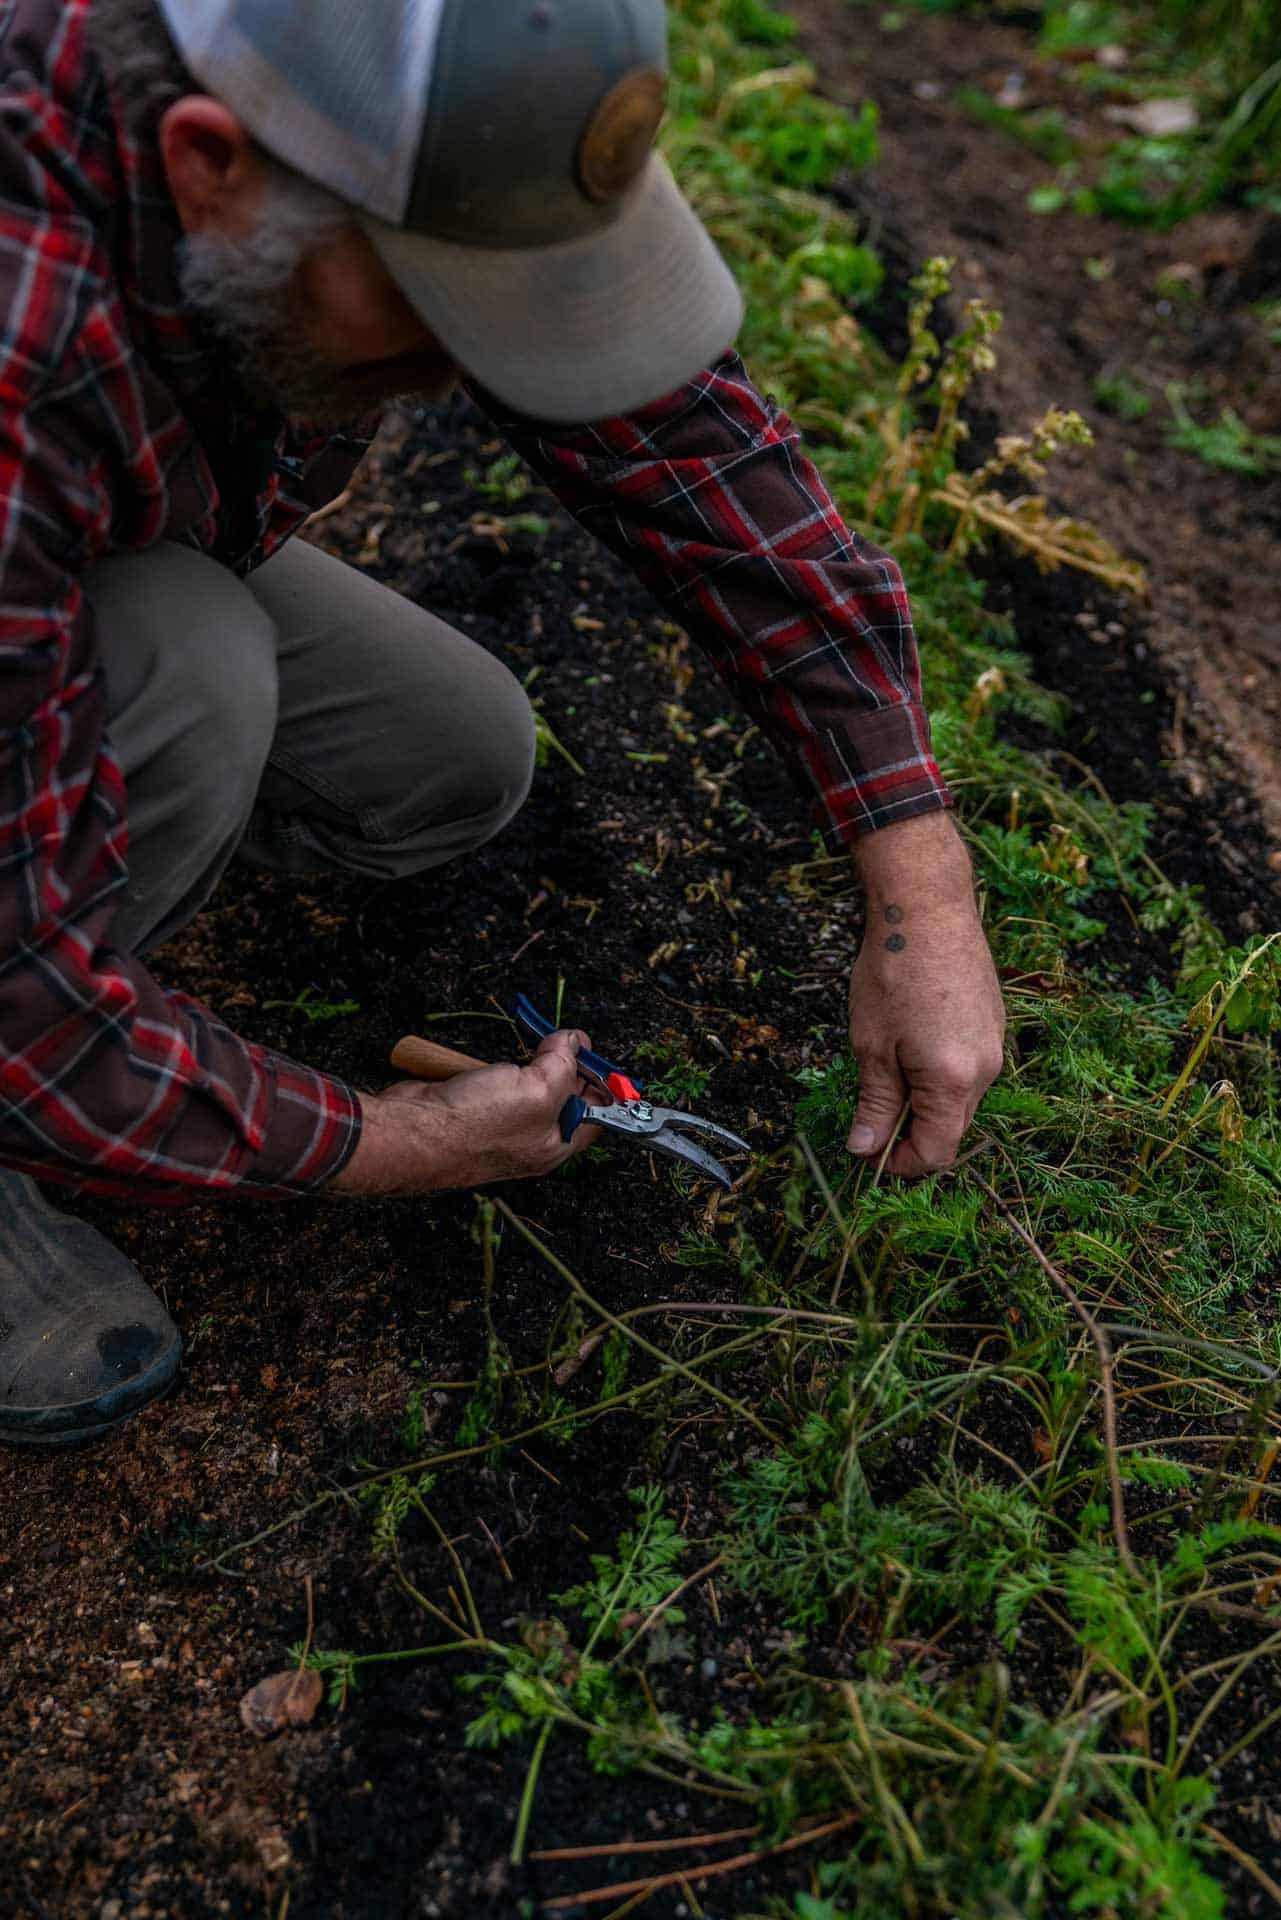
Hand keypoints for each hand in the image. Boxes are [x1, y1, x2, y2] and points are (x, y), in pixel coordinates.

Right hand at [329, 1029, 600, 1195]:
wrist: (411, 1132)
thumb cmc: (475, 1124)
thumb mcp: (538, 1090)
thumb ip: (563, 1064)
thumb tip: (573, 1042)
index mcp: (554, 1144)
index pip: (595, 1118)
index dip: (603, 1087)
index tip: (602, 1058)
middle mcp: (529, 1138)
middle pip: (561, 1097)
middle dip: (565, 1067)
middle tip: (566, 1041)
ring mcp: (498, 1122)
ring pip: (525, 1085)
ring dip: (528, 1063)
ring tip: (534, 1044)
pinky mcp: (471, 1107)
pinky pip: (492, 1081)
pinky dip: (494, 1066)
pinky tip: (492, 1059)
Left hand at [847, 814, 1004, 1176]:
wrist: (928, 907)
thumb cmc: (893, 971)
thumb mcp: (871, 1045)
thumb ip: (875, 1104)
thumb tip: (864, 1150)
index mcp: (954, 1081)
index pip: (936, 1153)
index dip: (900, 1164)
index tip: (868, 1153)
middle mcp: (986, 1070)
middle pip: (953, 1130)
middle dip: (912, 1136)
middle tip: (869, 1118)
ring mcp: (995, 1046)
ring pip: (961, 1100)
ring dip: (925, 1103)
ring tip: (886, 1071)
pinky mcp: (994, 1025)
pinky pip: (970, 1069)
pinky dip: (940, 1075)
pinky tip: (910, 1045)